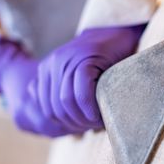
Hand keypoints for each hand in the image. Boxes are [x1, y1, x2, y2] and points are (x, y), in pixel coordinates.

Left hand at [28, 24, 145, 135]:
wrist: (118, 34)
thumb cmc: (101, 62)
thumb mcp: (76, 76)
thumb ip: (61, 90)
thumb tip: (44, 110)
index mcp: (47, 70)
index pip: (47, 108)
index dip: (65, 124)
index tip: (83, 128)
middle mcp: (53, 64)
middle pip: (56, 107)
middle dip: (75, 124)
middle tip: (93, 127)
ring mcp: (68, 59)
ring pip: (67, 101)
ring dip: (84, 118)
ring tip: (98, 122)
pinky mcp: (85, 58)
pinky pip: (81, 92)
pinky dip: (90, 108)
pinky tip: (99, 114)